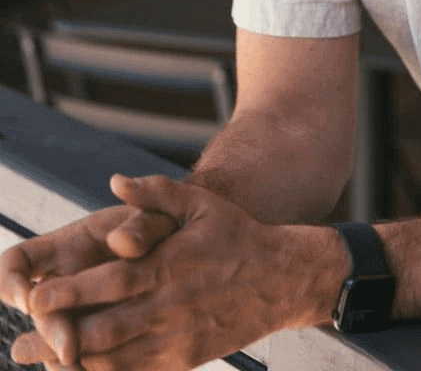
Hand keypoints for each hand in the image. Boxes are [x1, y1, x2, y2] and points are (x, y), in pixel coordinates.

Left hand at [7, 173, 345, 370]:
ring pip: (115, 360)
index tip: (36, 295)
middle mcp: (168, 306)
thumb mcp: (198, 203)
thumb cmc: (235, 234)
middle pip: (104, 329)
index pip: (110, 283)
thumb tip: (115, 182)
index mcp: (167, 265)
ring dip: (76, 361)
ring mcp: (176, 338)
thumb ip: (154, 193)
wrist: (281, 278)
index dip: (70, 293)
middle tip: (25, 337)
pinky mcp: (183, 360)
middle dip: (60, 335)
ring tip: (43, 357)